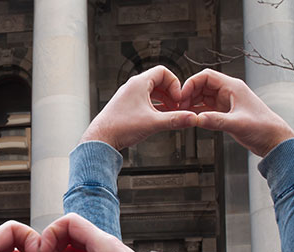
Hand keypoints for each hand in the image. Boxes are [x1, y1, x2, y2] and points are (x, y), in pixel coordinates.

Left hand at [81, 66, 196, 149]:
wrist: (101, 139)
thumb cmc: (120, 127)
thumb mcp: (153, 123)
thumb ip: (175, 120)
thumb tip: (192, 118)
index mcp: (138, 83)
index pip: (163, 71)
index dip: (175, 84)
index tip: (178, 98)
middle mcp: (132, 87)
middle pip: (158, 81)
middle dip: (171, 93)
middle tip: (177, 106)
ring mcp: (128, 96)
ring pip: (152, 92)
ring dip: (164, 100)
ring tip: (171, 113)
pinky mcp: (126, 106)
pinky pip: (145, 101)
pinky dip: (155, 106)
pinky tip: (160, 118)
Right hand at [181, 68, 293, 156]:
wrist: (273, 140)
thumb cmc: (263, 128)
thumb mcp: (237, 124)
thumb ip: (216, 121)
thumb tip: (196, 119)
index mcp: (233, 87)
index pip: (206, 77)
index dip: (191, 84)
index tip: (182, 96)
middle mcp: (229, 91)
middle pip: (202, 85)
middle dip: (189, 94)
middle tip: (180, 106)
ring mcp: (226, 101)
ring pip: (203, 96)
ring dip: (192, 102)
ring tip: (183, 112)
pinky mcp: (225, 112)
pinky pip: (207, 107)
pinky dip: (197, 111)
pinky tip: (191, 118)